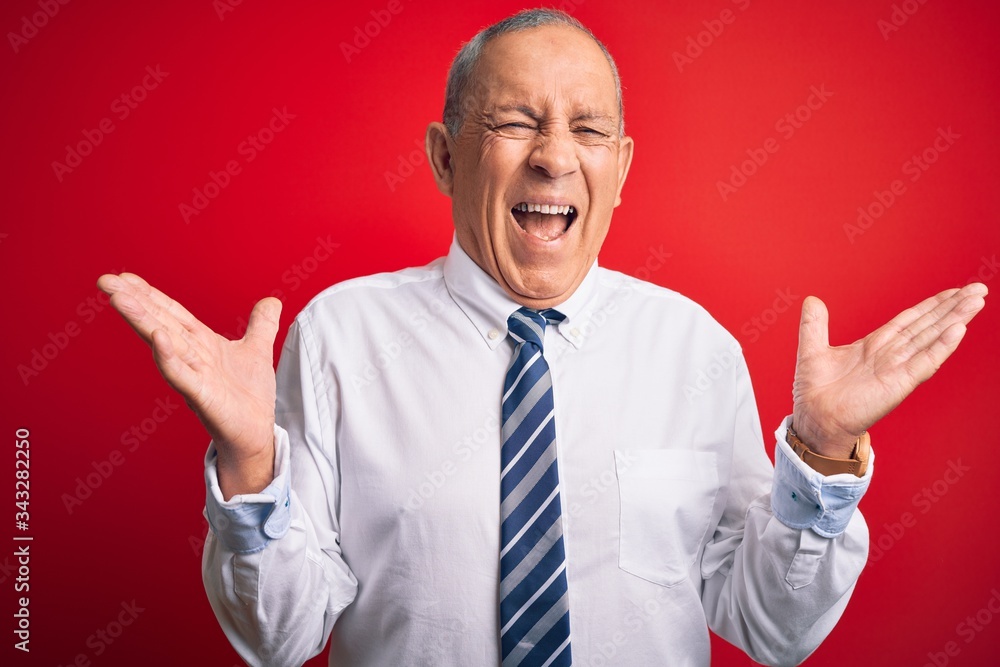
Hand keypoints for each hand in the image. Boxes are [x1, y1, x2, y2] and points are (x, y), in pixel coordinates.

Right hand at [97, 273, 281, 497]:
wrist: (256, 434)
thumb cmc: (249, 397)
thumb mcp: (257, 351)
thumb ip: (261, 326)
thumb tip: (270, 301)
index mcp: (201, 344)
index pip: (171, 314)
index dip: (150, 295)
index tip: (124, 276)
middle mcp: (192, 357)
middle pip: (159, 323)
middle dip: (133, 301)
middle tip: (104, 281)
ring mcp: (194, 377)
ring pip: (164, 344)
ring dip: (142, 321)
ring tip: (120, 299)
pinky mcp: (203, 397)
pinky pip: (182, 376)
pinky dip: (169, 358)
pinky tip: (158, 339)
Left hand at [791, 283, 987, 457]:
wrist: (814, 419)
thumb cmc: (814, 391)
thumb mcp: (812, 349)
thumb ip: (814, 324)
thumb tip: (812, 300)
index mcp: (875, 345)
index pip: (910, 320)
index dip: (931, 305)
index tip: (953, 290)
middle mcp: (891, 355)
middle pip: (928, 325)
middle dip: (952, 307)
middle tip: (978, 289)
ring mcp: (897, 369)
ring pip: (932, 339)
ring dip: (955, 319)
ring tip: (976, 302)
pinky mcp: (899, 383)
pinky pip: (925, 361)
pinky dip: (942, 345)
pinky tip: (959, 329)